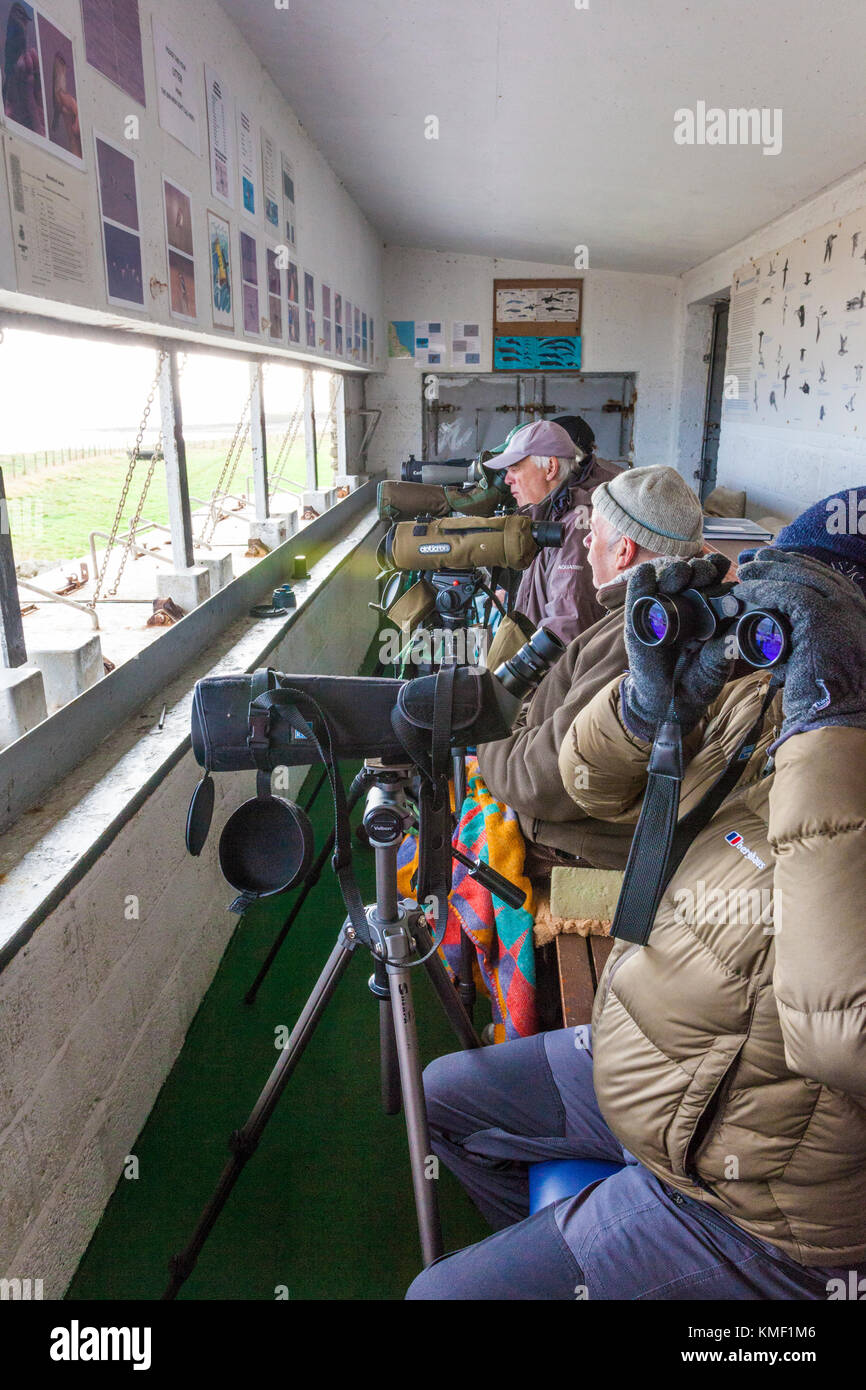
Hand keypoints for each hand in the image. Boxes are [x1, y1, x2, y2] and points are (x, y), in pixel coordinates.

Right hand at [622, 551, 734, 739]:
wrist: (667, 704)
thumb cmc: (696, 681)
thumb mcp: (714, 666)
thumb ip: (725, 648)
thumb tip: (740, 627)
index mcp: (710, 610)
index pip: (715, 579)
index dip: (717, 570)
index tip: (722, 572)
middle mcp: (687, 604)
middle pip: (693, 574)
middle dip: (699, 569)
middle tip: (701, 574)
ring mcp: (661, 608)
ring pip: (668, 577)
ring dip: (675, 572)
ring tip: (680, 576)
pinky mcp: (638, 617)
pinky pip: (638, 592)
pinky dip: (642, 580)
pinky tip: (648, 573)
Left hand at [733, 549, 865, 744]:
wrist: (837, 715)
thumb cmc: (825, 693)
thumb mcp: (820, 652)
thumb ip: (803, 633)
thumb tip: (770, 625)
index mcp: (855, 610)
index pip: (823, 576)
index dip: (794, 565)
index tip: (770, 563)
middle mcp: (854, 604)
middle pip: (811, 570)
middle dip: (778, 562)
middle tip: (752, 561)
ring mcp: (841, 607)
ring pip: (798, 576)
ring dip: (767, 572)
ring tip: (744, 573)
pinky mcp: (823, 616)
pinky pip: (788, 593)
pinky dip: (764, 588)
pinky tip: (747, 589)